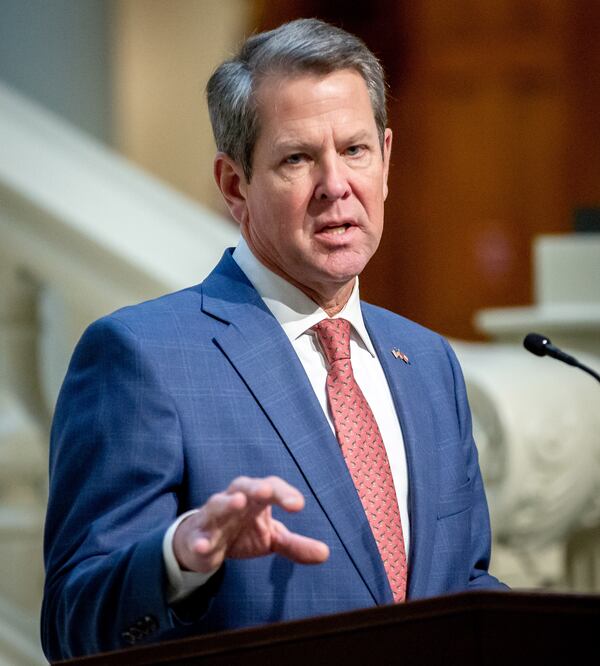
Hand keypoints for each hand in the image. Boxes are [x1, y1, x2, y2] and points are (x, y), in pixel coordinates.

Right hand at [172, 476, 329, 573]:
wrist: (203, 544)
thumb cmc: (242, 532)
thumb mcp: (271, 538)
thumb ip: (295, 544)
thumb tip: (325, 553)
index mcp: (255, 498)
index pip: (271, 487)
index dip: (284, 494)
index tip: (299, 506)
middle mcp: (233, 500)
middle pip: (244, 487)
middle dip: (255, 488)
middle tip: (266, 491)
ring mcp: (213, 517)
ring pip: (217, 505)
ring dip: (227, 503)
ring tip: (238, 503)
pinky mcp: (197, 536)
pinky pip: (197, 537)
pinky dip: (201, 541)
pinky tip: (205, 547)